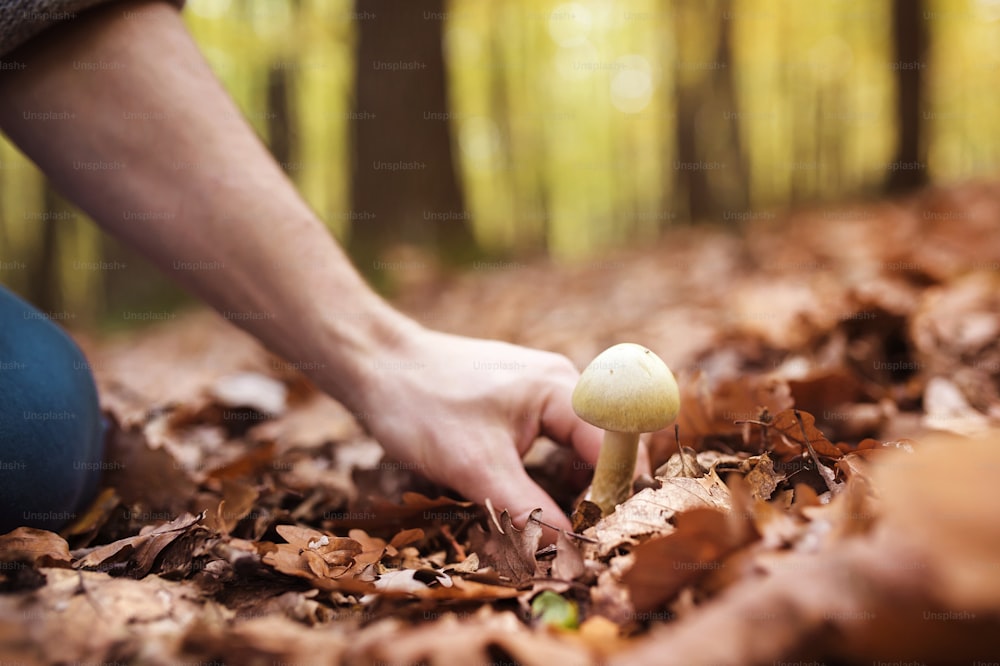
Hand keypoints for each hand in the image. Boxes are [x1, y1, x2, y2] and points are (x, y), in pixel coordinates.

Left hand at [348, 327, 604, 536]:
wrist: (375, 365)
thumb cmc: (421, 406)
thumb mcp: (475, 468)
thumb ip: (526, 512)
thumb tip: (567, 556)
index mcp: (559, 388)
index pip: (613, 446)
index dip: (614, 492)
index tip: (602, 535)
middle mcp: (558, 383)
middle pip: (601, 444)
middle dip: (596, 491)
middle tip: (581, 538)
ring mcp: (538, 389)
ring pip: (576, 444)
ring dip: (573, 484)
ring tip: (558, 523)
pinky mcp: (517, 400)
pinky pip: (552, 438)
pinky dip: (550, 470)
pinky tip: (532, 496)